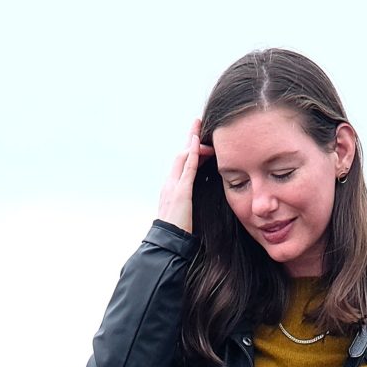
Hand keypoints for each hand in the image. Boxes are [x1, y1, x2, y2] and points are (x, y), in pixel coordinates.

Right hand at [157, 119, 213, 233]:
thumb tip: (192, 204)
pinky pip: (187, 167)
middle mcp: (169, 183)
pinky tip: (198, 142)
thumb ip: (186, 205)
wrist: (167, 243)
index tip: (197, 140)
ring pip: (183, 157)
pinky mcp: (181, 191)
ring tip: (200, 127)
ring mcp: (173, 186)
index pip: (181, 164)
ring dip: (192, 141)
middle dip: (189, 138)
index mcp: (171, 189)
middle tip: (197, 124)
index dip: (189, 150)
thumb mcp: (182, 215)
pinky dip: (193, 153)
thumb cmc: (176, 233)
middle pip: (180, 155)